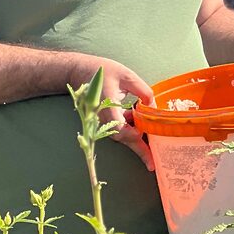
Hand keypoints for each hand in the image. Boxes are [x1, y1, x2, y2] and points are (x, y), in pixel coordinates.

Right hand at [69, 56, 155, 170]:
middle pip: (123, 138)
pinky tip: (139, 120)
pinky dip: (131, 128)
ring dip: (136, 138)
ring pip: (121, 135)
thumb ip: (143, 92)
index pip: (121, 130)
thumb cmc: (103, 71)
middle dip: (139, 149)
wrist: (80, 71)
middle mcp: (103, 118)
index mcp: (107, 107)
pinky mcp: (105, 119)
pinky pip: (119, 128)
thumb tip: (153, 108)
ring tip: (153, 142)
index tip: (149, 148)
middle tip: (153, 162)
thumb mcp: (128, 77)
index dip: (136, 138)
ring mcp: (102, 120)